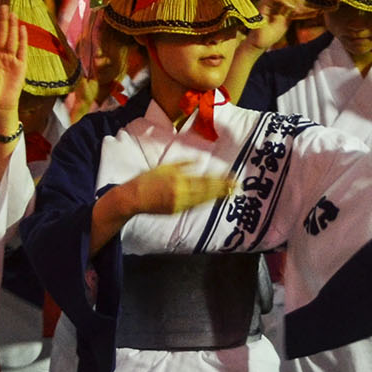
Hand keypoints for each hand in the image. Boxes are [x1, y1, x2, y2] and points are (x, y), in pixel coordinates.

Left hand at [0, 4, 28, 121]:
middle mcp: (0, 54)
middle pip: (2, 34)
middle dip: (2, 21)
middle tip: (3, 6)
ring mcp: (11, 58)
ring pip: (12, 39)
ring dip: (12, 26)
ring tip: (12, 13)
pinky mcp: (20, 65)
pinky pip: (22, 49)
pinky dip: (23, 39)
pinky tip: (22, 28)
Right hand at [121, 162, 235, 215]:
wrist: (134, 198)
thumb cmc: (148, 179)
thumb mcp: (165, 166)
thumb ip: (183, 164)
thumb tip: (199, 159)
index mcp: (178, 180)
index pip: (204, 180)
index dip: (219, 179)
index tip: (231, 177)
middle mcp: (181, 193)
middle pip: (207, 191)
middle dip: (223, 188)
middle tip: (237, 185)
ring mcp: (179, 204)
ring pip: (203, 200)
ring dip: (217, 196)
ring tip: (230, 192)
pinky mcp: (176, 211)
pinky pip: (195, 206)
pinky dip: (205, 202)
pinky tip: (214, 199)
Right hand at [248, 0, 303, 51]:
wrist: (261, 42)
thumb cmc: (272, 34)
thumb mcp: (286, 21)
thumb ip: (291, 12)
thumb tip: (301, 4)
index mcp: (278, 6)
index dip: (298, 0)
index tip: (304, 7)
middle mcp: (272, 2)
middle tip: (302, 8)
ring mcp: (267, 2)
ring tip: (296, 9)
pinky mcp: (263, 3)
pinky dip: (284, 0)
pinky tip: (290, 7)